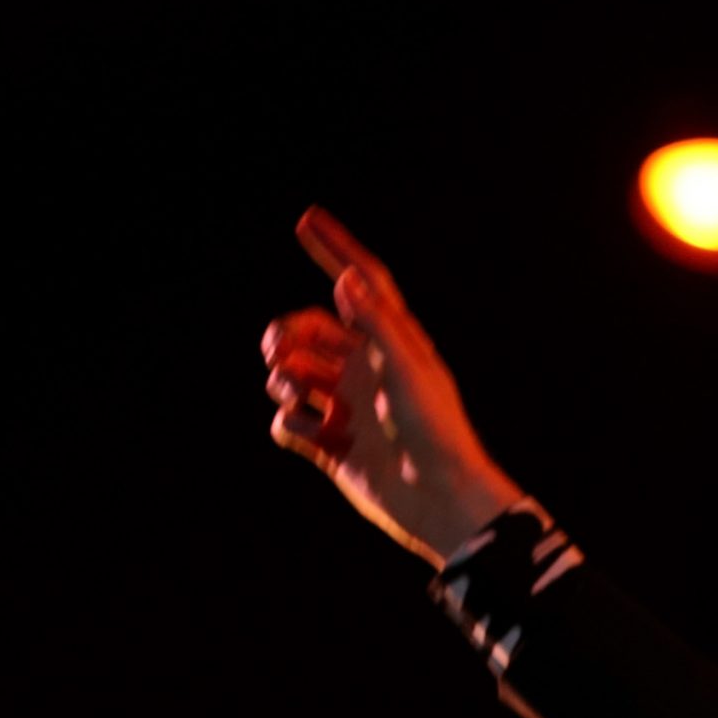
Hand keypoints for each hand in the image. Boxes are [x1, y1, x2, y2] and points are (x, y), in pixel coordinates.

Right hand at [261, 207, 522, 565]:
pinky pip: (288, 424)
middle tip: (278, 349)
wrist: (438, 499)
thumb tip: (347, 279)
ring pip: (291, 375)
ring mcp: (346, 407)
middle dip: (285, 334)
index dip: (336, 250)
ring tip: (294, 393)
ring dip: (281, 378)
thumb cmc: (435, 431)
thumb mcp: (407, 371)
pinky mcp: (331, 446)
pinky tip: (317, 438)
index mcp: (392, 345)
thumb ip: (376, 325)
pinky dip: (289, 425)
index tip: (306, 218)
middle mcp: (365, 372)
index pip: (361, 285)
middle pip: (308, 332)